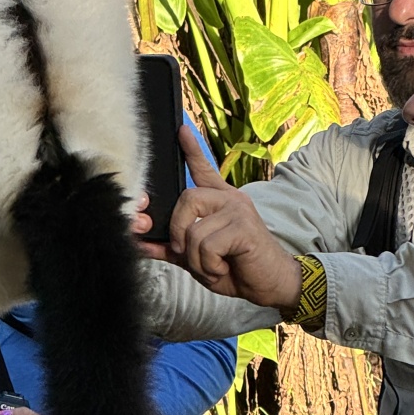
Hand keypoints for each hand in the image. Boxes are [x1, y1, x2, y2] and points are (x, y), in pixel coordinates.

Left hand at [138, 127, 301, 309]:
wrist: (271, 284)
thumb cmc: (236, 268)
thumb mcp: (198, 259)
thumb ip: (172, 248)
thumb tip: (142, 243)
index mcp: (220, 202)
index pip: (204, 170)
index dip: (192, 150)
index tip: (181, 130)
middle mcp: (230, 199)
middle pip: (187, 198)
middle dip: (177, 231)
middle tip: (187, 254)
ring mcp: (238, 210)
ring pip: (194, 230)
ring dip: (196, 259)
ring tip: (213, 267)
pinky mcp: (244, 227)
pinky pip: (207, 245)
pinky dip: (209, 265)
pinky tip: (223, 269)